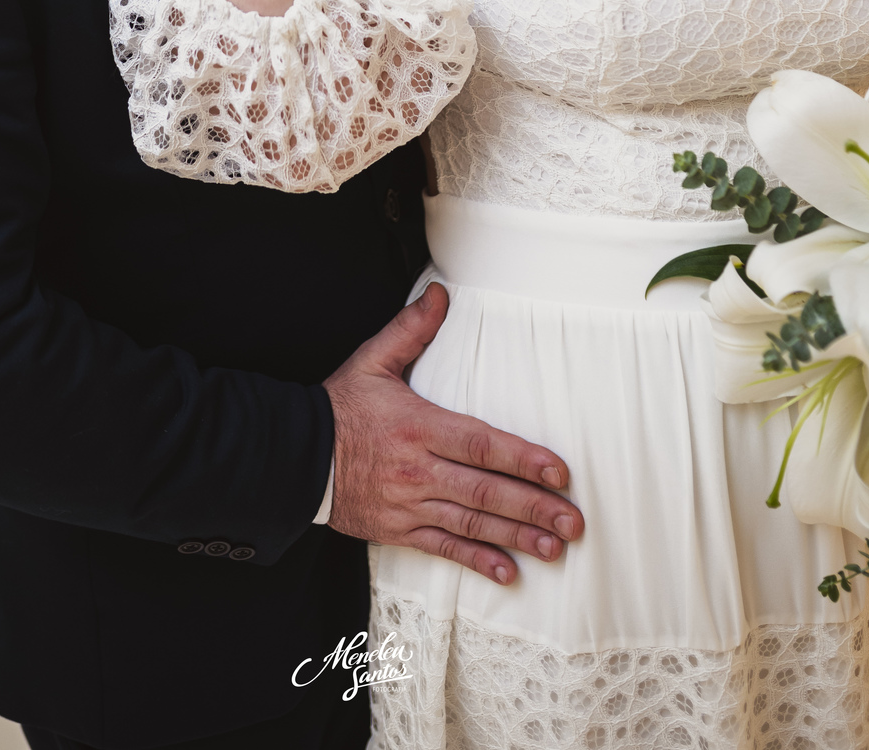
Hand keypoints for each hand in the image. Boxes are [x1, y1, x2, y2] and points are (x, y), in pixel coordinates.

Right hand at [323, 282, 581, 583]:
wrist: (294, 457)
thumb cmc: (339, 406)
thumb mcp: (372, 360)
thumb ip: (411, 329)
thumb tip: (441, 294)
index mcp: (418, 426)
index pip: (481, 443)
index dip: (523, 458)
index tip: (559, 473)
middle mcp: (418, 469)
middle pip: (485, 491)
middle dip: (533, 507)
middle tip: (573, 522)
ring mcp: (409, 504)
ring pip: (471, 524)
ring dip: (516, 538)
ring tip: (555, 549)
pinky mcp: (398, 529)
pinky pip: (443, 548)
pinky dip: (476, 562)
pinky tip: (507, 573)